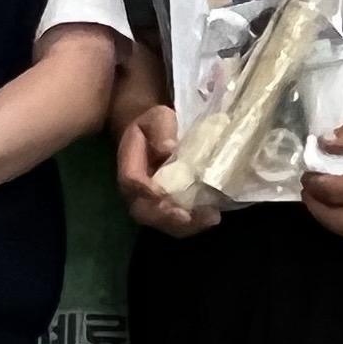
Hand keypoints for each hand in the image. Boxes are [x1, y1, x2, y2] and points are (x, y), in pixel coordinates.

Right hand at [114, 101, 219, 236]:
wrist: (154, 135)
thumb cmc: (155, 126)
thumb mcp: (158, 118)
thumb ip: (161, 130)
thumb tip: (169, 148)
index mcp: (129, 166)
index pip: (131, 181)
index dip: (145, 189)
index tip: (161, 193)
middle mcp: (136, 191)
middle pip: (143, 212)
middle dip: (165, 217)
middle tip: (186, 216)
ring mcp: (151, 203)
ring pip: (162, 223)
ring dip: (185, 225)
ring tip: (208, 217)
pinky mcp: (167, 208)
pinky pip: (177, 224)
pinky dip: (195, 224)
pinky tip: (213, 216)